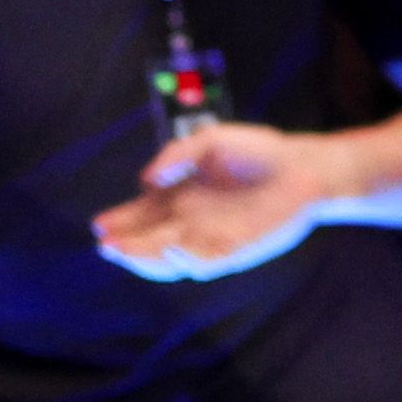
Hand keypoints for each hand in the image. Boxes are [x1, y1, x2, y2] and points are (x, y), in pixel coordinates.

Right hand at [92, 123, 341, 282]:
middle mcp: (191, 221)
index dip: (120, 221)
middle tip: (105, 244)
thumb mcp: (210, 141)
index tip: (99, 225)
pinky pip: (205, 261)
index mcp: (181, 195)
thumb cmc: (259, 151)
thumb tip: (145, 181)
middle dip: (126, 243)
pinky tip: (172, 246)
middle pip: (149, 239)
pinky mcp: (234, 250)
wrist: (303, 168)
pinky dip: (186, 258)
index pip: (142, 214)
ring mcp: (211, 237)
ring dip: (146, 257)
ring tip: (125, 250)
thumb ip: (177, 155)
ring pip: (170, 256)